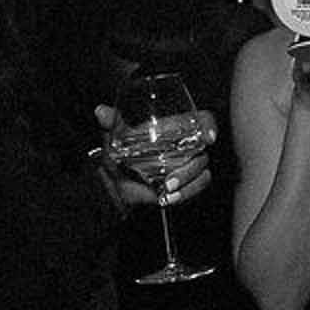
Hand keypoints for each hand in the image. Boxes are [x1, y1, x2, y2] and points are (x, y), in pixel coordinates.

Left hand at [91, 104, 217, 208]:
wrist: (116, 181)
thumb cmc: (120, 153)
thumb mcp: (115, 136)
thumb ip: (111, 122)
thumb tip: (100, 111)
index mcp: (175, 127)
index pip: (202, 120)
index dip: (209, 126)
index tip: (209, 137)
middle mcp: (186, 145)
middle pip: (203, 152)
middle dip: (191, 167)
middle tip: (170, 179)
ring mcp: (188, 165)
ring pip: (203, 171)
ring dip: (188, 181)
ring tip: (168, 190)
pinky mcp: (187, 183)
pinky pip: (197, 186)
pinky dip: (186, 193)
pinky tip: (169, 198)